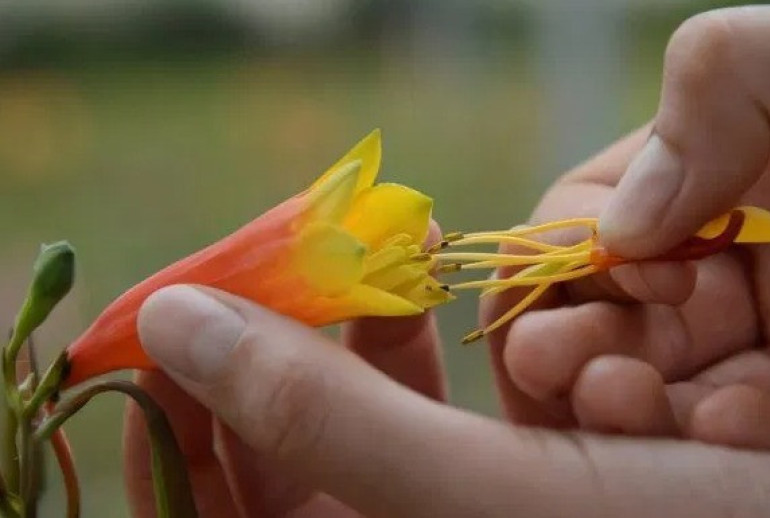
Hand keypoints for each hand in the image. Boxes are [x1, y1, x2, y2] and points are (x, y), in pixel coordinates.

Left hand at [123, 285, 769, 517]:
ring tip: (360, 265)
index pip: (223, 510)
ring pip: (370, 417)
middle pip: (289, 454)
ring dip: (358, 339)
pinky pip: (448, 403)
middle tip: (260, 267)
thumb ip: (322, 422)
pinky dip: (430, 346)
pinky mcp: (530, 468)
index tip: (161, 320)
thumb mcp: (488, 501)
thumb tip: (169, 325)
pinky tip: (438, 290)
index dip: (173, 420)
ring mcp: (471, 506)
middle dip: (274, 355)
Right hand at [484, 5, 769, 465]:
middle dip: (566, 343)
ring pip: (658, 393)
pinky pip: (750, 450)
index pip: (595, 219)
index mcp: (723, 177)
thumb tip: (626, 225)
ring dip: (622, 405)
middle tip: (553, 363)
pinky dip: (724, 448)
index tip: (632, 266)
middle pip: (607, 318)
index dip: (573, 248)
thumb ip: (723, 83)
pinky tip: (725, 430)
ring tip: (617, 401)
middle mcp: (738, 267)